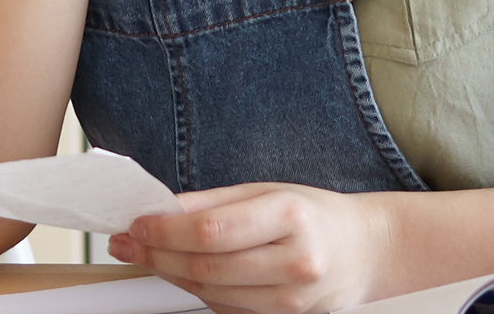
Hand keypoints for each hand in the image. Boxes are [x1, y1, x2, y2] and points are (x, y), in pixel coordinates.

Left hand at [109, 183, 393, 313]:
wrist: (365, 251)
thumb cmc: (315, 216)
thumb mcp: (267, 191)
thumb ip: (212, 203)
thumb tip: (160, 210)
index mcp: (291, 216)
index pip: (211, 231)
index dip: (165, 231)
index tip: (137, 224)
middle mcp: (296, 261)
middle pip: (206, 267)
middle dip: (157, 255)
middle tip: (128, 242)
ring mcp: (293, 298)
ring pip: (212, 293)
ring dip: (171, 275)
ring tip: (149, 256)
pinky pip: (227, 309)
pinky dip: (199, 292)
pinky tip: (187, 274)